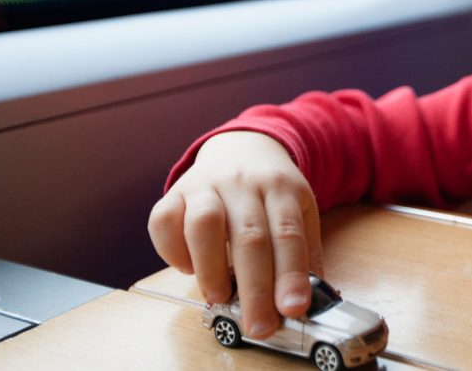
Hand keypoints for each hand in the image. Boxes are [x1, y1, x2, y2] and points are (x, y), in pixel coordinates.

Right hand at [148, 131, 322, 338]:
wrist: (242, 147)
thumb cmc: (271, 191)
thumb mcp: (300, 209)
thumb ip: (305, 252)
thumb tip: (308, 299)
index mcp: (281, 187)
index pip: (288, 233)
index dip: (291, 274)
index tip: (294, 308)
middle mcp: (243, 183)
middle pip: (249, 236)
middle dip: (255, 288)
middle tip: (259, 324)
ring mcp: (206, 185)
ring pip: (204, 224)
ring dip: (211, 268)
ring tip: (219, 297)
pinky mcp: (174, 192)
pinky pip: (163, 220)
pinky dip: (172, 251)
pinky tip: (187, 268)